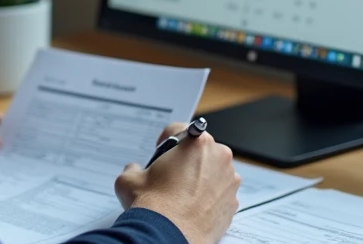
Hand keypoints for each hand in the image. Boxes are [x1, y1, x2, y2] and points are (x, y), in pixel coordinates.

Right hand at [114, 122, 240, 243]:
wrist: (170, 236)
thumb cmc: (154, 206)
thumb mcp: (129, 179)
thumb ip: (134, 168)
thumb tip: (135, 171)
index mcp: (194, 142)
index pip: (179, 129)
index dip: (166, 140)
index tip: (162, 152)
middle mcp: (217, 155)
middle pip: (200, 149)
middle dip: (187, 159)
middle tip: (171, 176)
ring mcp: (229, 179)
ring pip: (213, 170)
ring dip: (201, 177)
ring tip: (182, 194)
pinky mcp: (233, 201)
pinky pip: (221, 191)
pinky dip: (210, 196)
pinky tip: (193, 207)